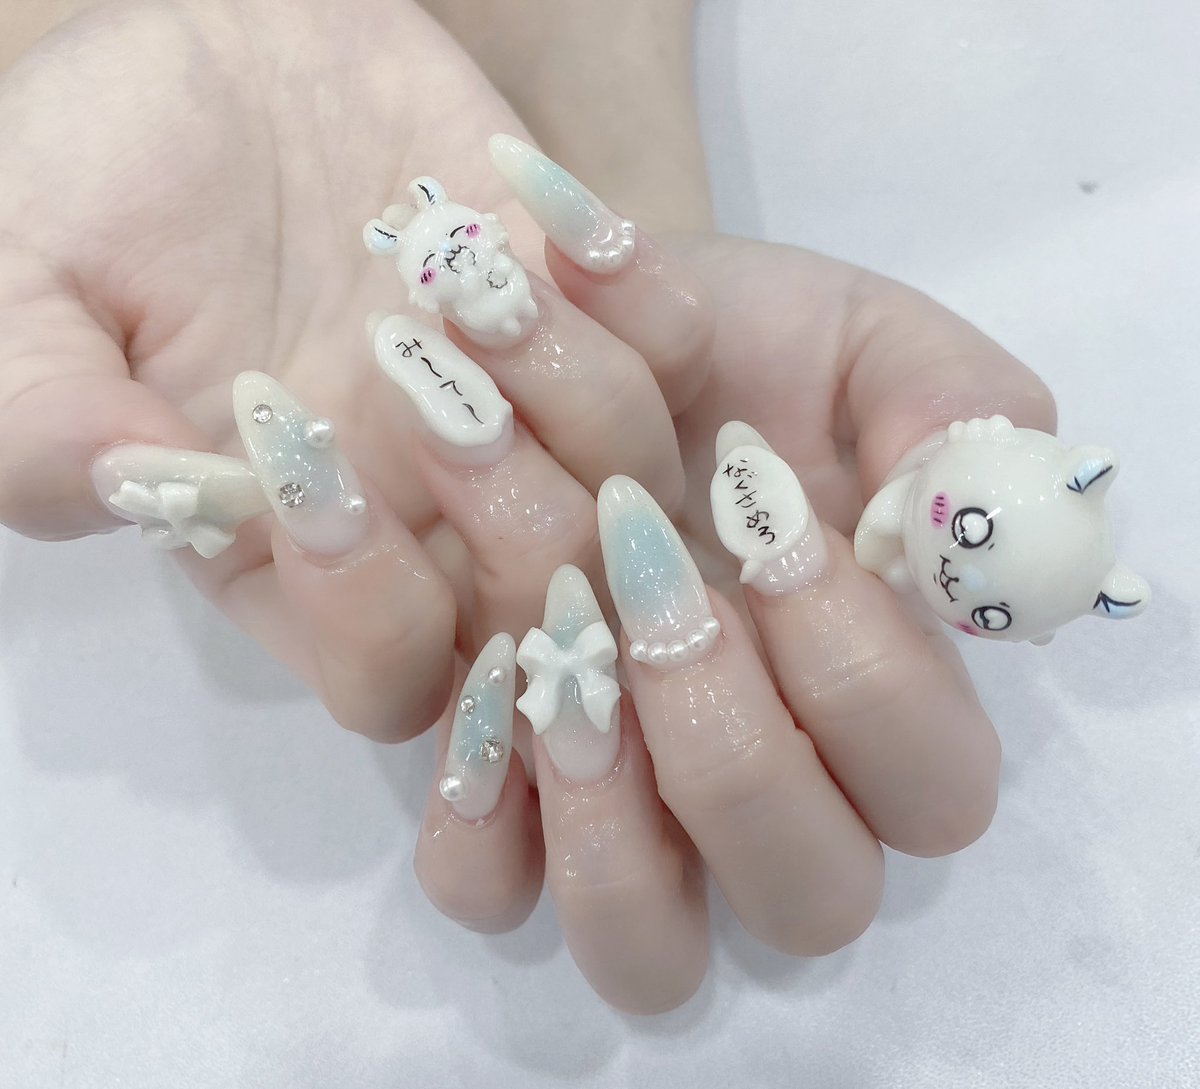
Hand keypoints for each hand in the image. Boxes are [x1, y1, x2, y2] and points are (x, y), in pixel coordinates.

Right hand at [0, 0, 690, 735]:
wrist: (208, 51)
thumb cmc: (97, 177)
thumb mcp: (21, 292)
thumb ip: (42, 417)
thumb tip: (125, 488)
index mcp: (303, 558)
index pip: (390, 678)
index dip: (375, 618)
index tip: (314, 469)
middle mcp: (440, 516)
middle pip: (552, 615)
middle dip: (512, 509)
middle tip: (414, 361)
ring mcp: (531, 419)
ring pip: (637, 491)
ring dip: (571, 388)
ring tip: (460, 268)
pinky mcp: (591, 315)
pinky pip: (680, 360)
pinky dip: (637, 296)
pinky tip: (546, 216)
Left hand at [410, 160, 1054, 1012]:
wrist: (520, 323)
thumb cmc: (707, 343)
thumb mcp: (849, 335)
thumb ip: (945, 402)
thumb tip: (955, 518)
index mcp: (863, 686)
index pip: (930, 786)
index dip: (864, 675)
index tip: (770, 515)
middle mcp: (751, 777)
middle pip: (806, 897)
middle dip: (731, 735)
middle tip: (650, 567)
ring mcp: (612, 804)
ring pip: (639, 944)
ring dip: (601, 788)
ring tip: (553, 630)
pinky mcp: (479, 789)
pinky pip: (476, 881)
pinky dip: (470, 782)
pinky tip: (480, 655)